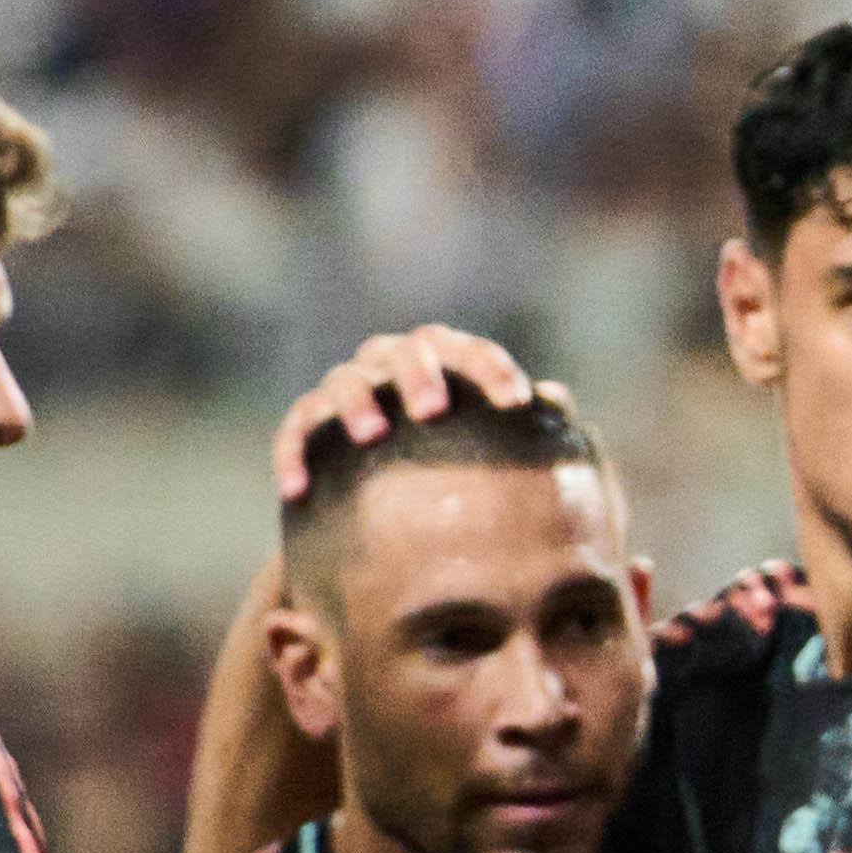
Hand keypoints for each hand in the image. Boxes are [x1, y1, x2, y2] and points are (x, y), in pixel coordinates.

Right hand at [270, 323, 545, 499]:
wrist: (388, 499)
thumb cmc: (459, 466)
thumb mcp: (495, 448)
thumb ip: (526, 426)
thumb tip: (558, 399)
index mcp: (444, 362)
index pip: (469, 353)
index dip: (493, 369)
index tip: (517, 403)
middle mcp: (391, 364)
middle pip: (406, 353)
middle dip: (420, 375)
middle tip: (435, 409)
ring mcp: (349, 389)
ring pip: (347, 381)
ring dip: (358, 403)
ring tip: (371, 435)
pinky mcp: (307, 422)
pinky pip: (295, 430)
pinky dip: (293, 453)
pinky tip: (297, 490)